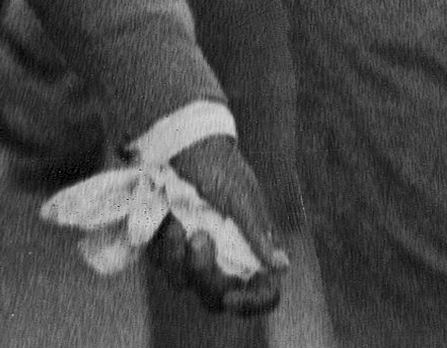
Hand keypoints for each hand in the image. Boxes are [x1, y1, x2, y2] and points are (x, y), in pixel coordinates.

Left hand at [154, 134, 286, 316]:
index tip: (232, 298)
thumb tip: (282, 265)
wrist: (182, 144)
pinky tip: (166, 221)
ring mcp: (193, 254)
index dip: (252, 302)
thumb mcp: (241, 196)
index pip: (261, 290)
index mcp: (249, 247)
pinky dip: (164, 248)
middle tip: (199, 239)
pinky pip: (163, 266)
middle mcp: (223, 257)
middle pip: (216, 296)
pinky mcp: (168, 247)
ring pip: (185, 283)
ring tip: (176, 223)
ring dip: (179, 257)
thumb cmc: (218, 166)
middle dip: (204, 274)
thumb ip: (257, 233)